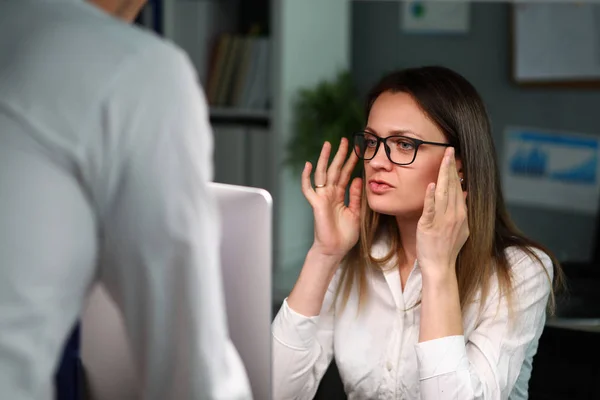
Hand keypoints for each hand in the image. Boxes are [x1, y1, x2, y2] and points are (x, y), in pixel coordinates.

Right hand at [301, 138, 362, 259]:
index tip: (358, 151)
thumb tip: (358, 179)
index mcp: (339, 196)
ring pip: (322, 174)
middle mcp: (330, 194)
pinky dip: (306, 177)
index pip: (346, 175)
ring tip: (328, 145)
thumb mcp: (356, 213)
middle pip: (335, 170)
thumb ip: (356, 196)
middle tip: (346, 141)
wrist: (335, 250)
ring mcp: (322, 198)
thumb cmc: (344, 235)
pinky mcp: (316, 204)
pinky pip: (309, 189)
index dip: (351, 163)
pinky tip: (307, 165)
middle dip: (340, 155)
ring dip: (325, 159)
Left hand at [416, 147, 468, 276]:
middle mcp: (454, 215)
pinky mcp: (429, 226)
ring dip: (444, 175)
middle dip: (451, 167)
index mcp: (461, 214)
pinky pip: (431, 208)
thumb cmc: (447, 248)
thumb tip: (463, 193)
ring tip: (444, 159)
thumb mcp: (461, 228)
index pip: (458, 187)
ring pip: (444, 193)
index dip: (455, 171)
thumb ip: (461, 210)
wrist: (440, 266)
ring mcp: (442, 220)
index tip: (453, 157)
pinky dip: (431, 196)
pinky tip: (432, 184)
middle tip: (449, 149)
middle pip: (453, 186)